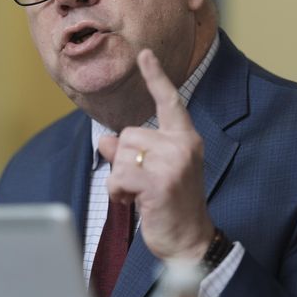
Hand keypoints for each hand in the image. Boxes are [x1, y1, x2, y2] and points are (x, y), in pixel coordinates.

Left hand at [98, 49, 214, 260]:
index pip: (169, 101)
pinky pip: (119, 176)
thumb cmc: (170, 205)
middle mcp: (183, 145)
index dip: (156, 77)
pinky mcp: (160, 183)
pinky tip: (133, 204)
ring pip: (121, 154)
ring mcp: (174, 163)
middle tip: (143, 185)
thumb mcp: (154, 172)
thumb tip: (107, 139)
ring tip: (140, 196)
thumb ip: (132, 151)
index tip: (145, 54)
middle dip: (125, 161)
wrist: (189, 242)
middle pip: (129, 134)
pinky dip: (117, 192)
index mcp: (186, 138)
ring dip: (120, 179)